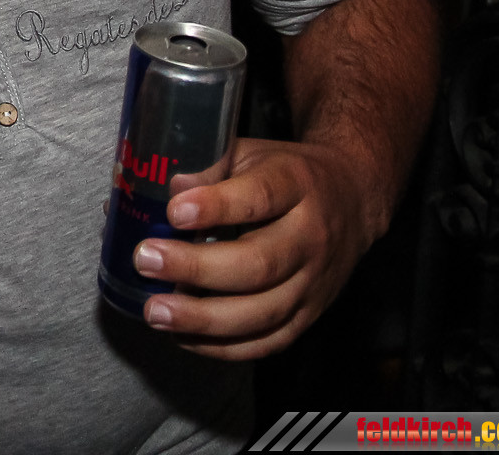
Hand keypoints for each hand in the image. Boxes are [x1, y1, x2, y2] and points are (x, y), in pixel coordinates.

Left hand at [131, 136, 377, 359]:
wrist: (352, 199)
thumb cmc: (285, 174)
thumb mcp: (252, 152)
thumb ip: (208, 166)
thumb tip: (162, 187)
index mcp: (296, 185)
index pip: (260, 197)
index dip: (216, 206)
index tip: (173, 212)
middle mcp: (311, 237)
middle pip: (259, 263)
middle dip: (196, 267)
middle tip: (145, 261)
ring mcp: (313, 282)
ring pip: (263, 311)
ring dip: (203, 318)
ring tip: (155, 312)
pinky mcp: (310, 315)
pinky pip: (268, 342)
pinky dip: (223, 347)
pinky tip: (182, 336)